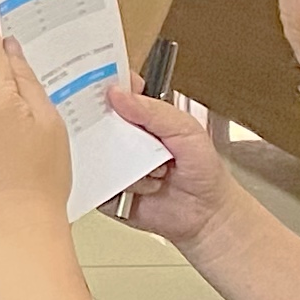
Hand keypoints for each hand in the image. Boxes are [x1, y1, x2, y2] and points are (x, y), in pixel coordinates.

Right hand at [106, 83, 235, 255]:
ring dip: (120, 161)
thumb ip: (155, 112)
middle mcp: (121, 136)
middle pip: (93, 118)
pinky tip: (139, 188)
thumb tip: (119, 94)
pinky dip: (115, 184)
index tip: (97, 83)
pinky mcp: (105, 188)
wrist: (206, 216)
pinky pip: (93, 181)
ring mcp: (111, 161)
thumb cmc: (203, 171)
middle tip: (119, 132)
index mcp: (140, 115)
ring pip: (92, 150)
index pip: (115, 91)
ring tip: (152, 172)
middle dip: (99, 122)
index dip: (102, 84)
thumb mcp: (187, 131)